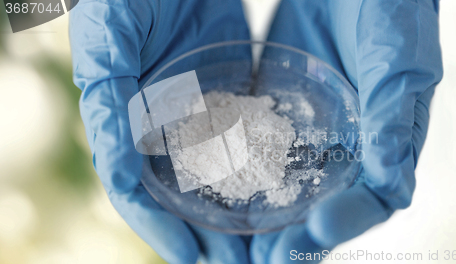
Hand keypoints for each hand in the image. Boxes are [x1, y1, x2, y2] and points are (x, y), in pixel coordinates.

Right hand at [69, 0, 252, 262]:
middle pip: (177, 193)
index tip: (190, 256)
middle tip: (237, 263)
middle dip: (204, 233)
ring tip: (263, 243)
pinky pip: (244, 141)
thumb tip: (118, 166)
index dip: (157, 225)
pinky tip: (279, 194)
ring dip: (234, 213)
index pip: (134, 186)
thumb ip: (109, 91)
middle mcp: (158, 126)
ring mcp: (196, 115)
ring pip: (213, 176)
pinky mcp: (230, 97)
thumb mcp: (113, 32)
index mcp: (122, 118)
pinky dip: (257, 172)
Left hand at [250, 0, 442, 262]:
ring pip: (287, 185)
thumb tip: (392, 183)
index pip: (373, 197)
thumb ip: (394, 113)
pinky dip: (239, 174)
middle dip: (295, 237)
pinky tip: (214, 191)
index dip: (346, 221)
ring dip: (263, 218)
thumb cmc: (389, 7)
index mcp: (387, 140)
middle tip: (262, 261)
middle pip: (324, 203)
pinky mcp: (275, 111)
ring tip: (232, 246)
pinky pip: (256, 148)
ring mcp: (309, 131)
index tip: (312, 231)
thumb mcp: (397, 55)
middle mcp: (348, 145)